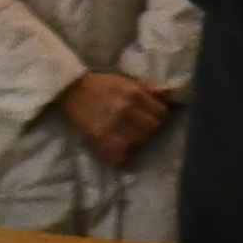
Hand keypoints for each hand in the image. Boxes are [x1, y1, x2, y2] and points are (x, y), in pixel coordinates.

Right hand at [56, 68, 173, 168]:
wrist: (70, 89)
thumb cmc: (102, 85)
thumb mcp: (126, 81)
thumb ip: (150, 87)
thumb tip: (172, 93)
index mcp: (134, 94)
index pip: (161, 112)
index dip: (159, 116)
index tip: (152, 117)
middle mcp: (125, 109)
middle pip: (152, 128)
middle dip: (150, 129)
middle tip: (141, 129)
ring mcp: (112, 125)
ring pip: (139, 141)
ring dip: (138, 142)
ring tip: (131, 139)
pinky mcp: (99, 138)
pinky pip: (118, 156)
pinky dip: (124, 161)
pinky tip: (127, 162)